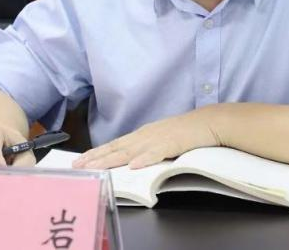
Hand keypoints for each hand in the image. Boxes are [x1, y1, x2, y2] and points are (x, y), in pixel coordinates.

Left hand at [72, 107, 220, 169]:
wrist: (210, 121)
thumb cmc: (188, 131)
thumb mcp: (163, 138)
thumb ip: (147, 148)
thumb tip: (132, 160)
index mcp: (144, 134)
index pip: (116, 144)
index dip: (98, 153)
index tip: (81, 160)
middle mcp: (147, 134)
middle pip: (117, 147)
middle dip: (96, 157)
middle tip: (77, 166)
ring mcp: (159, 138)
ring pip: (131, 150)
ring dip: (111, 159)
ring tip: (96, 167)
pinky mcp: (173, 142)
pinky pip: (157, 152)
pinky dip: (145, 158)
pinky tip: (134, 165)